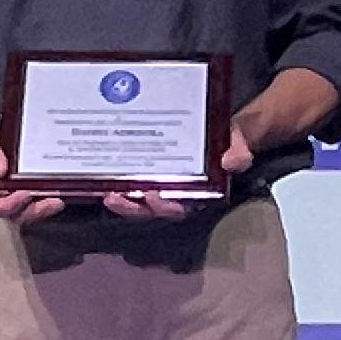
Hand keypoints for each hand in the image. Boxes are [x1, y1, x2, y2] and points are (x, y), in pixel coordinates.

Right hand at [0, 104, 65, 224]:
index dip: (6, 206)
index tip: (23, 194)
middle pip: (9, 215)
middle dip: (31, 211)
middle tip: (50, 200)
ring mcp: (6, 191)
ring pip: (22, 211)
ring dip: (41, 209)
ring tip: (57, 200)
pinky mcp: (18, 187)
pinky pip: (30, 202)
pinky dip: (44, 201)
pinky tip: (57, 193)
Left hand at [92, 103, 262, 223]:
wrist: (218, 128)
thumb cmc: (225, 141)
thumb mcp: (236, 144)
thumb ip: (238, 154)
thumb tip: (231, 162)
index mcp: (194, 193)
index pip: (177, 208)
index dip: (162, 207)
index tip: (152, 196)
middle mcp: (172, 194)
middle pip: (148, 211)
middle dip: (131, 208)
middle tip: (116, 197)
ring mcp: (156, 185)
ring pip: (134, 202)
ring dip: (119, 201)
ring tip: (106, 192)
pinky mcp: (144, 173)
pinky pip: (127, 183)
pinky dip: (114, 181)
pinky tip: (101, 173)